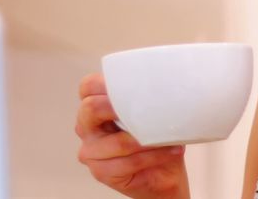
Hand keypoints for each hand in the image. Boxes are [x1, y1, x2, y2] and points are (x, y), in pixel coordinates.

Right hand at [75, 73, 189, 198]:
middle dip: (121, 108)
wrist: (163, 173)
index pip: (88, 86)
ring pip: (118, 141)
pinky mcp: (100, 171)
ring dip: (148, 141)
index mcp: (94, 106)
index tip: (134, 88)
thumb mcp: (149, 112)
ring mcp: (90, 150)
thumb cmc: (154, 137)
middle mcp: (86, 126)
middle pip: (91, 108)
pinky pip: (127, 163)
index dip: (106, 83)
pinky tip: (170, 152)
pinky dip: (152, 157)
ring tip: (168, 138)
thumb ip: (144, 98)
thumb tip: (161, 85)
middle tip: (146, 111)